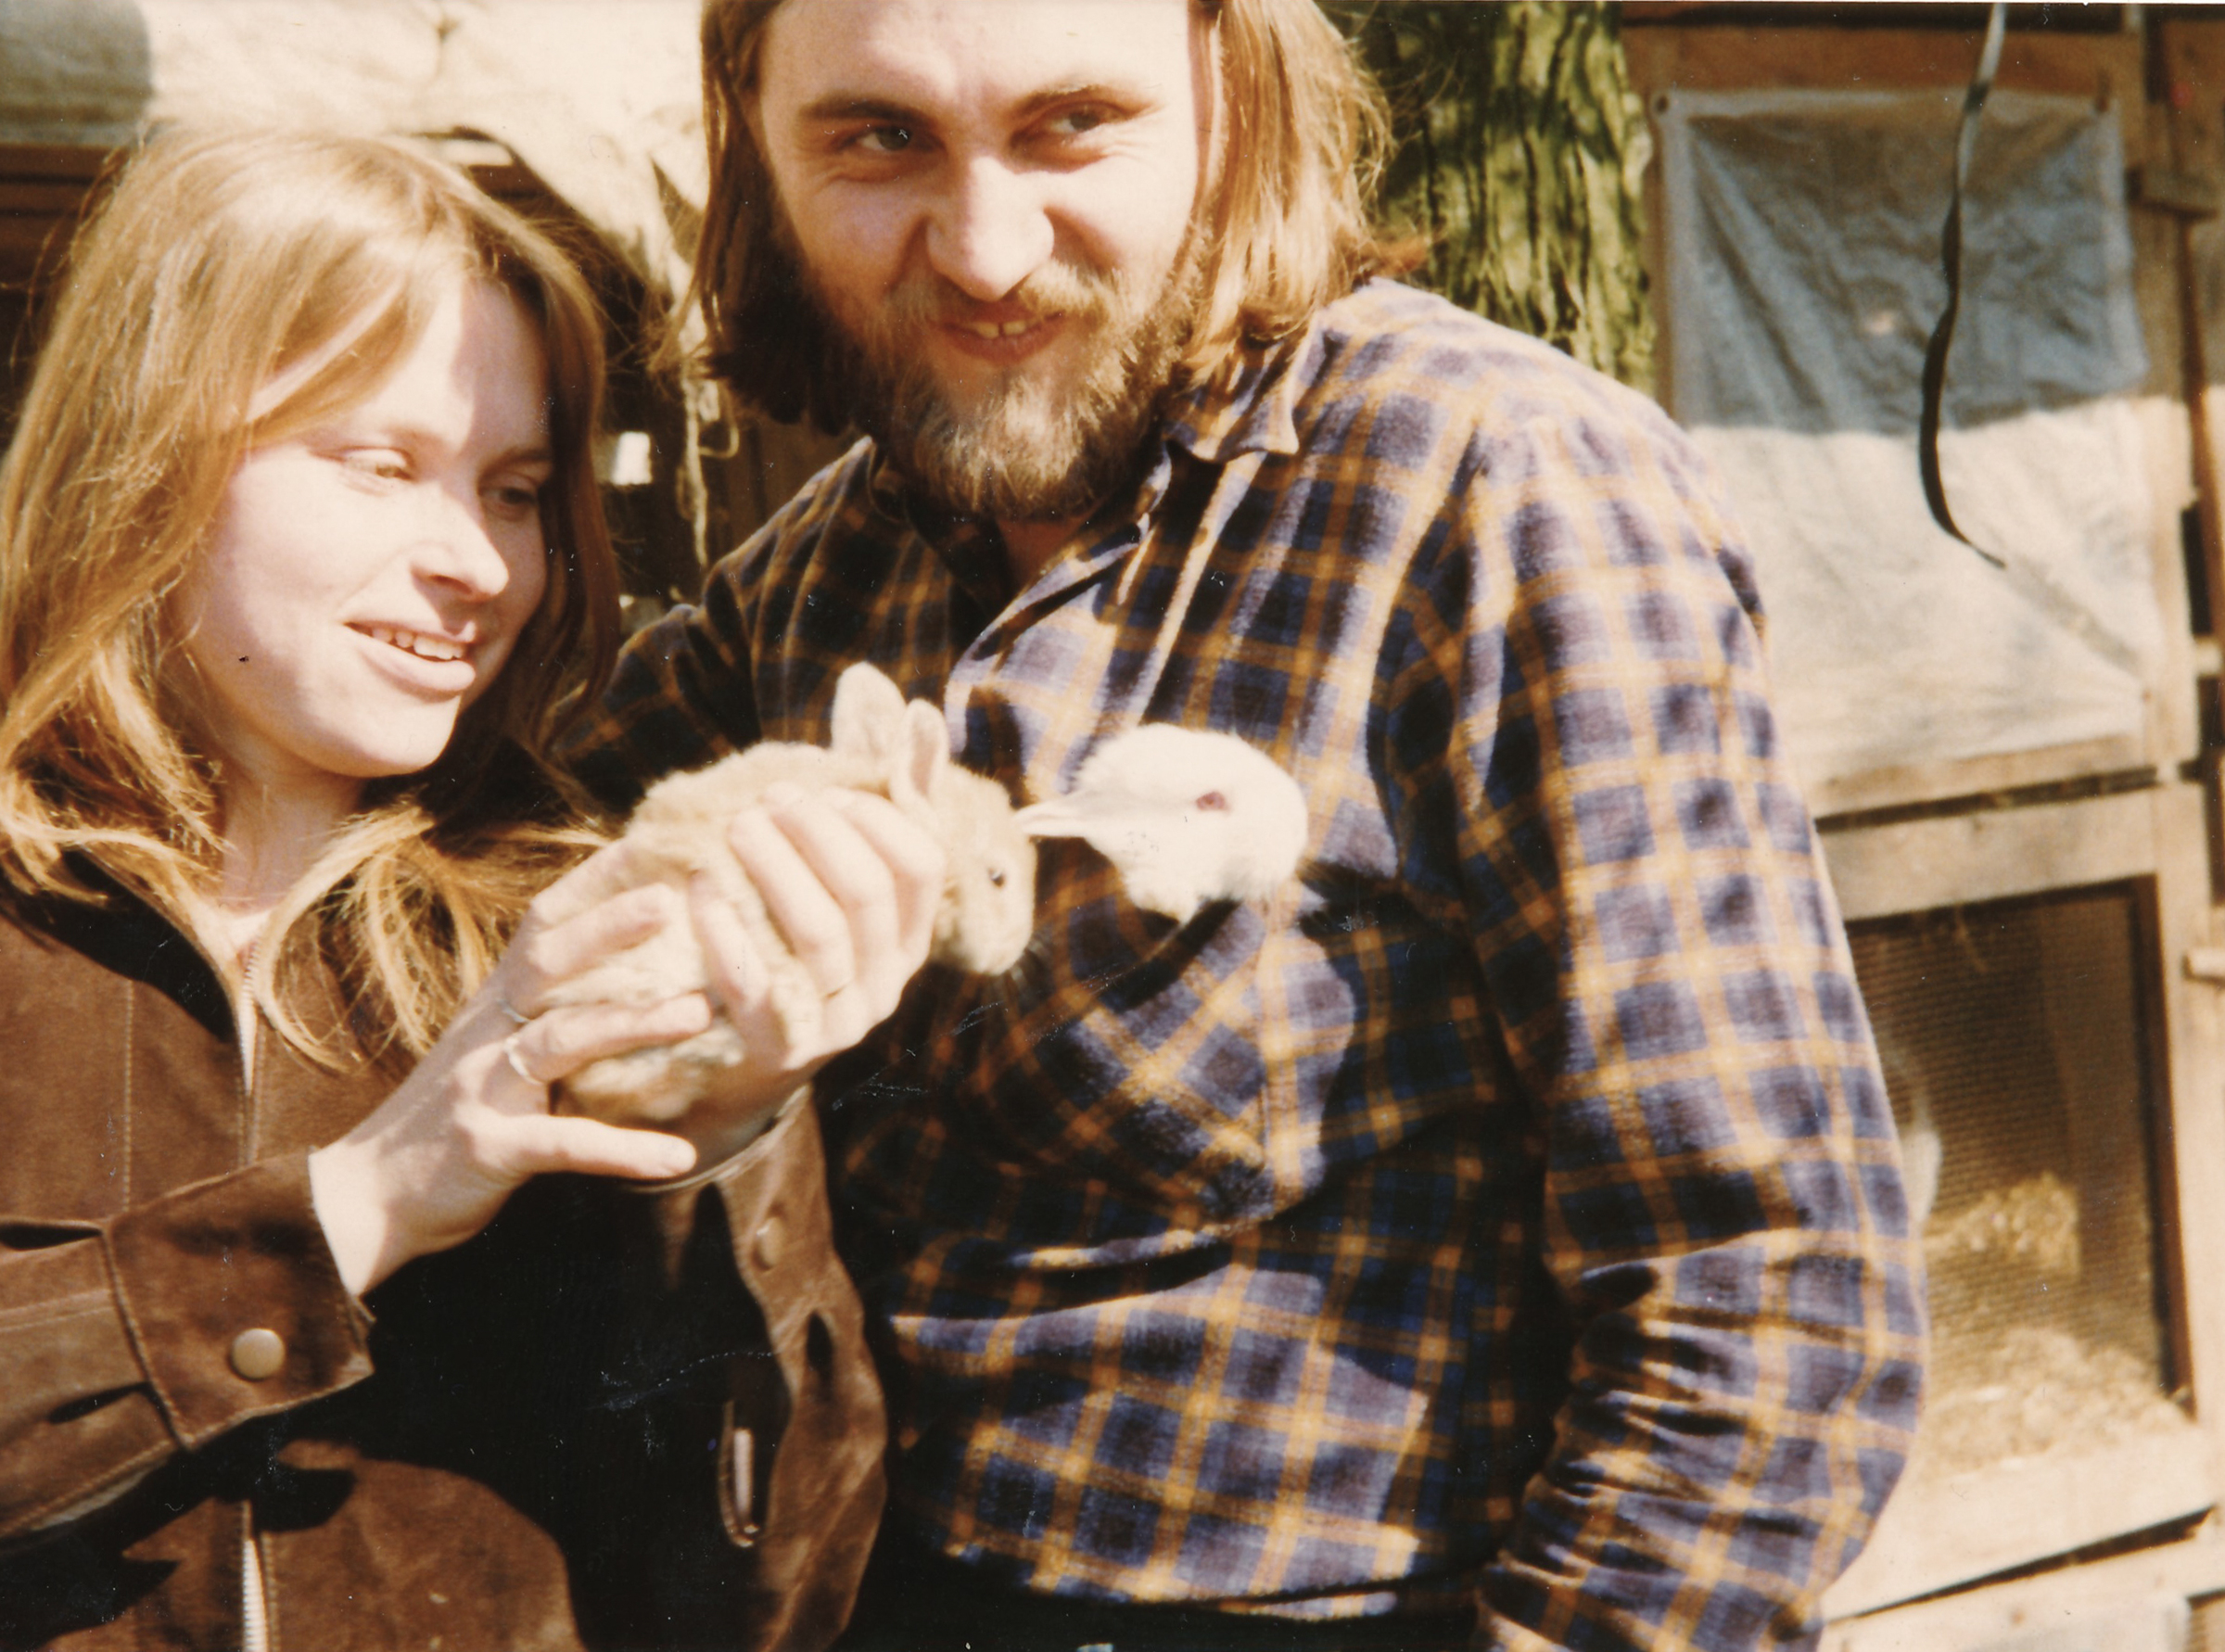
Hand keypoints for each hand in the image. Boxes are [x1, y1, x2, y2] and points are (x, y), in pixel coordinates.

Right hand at [308, 840, 715, 1296]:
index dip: (589, 883)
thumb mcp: (486, 1051)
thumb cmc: (443, 1119)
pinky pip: (565, 1144)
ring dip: (633, 1024)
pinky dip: (623, 1150)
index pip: (540, 926)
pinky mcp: (490, 1149)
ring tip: (699, 1013)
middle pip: (546, 964)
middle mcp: (484, 1034)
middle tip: (672, 900)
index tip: (646, 842)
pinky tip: (678, 1157)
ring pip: (561, 1041)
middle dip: (607, 927)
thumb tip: (610, 974)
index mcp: (492, 1006)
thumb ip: (538, 1012)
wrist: (364, 1199)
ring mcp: (483, 1088)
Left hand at [674, 783, 945, 1159]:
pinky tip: (699, 889)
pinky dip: (725, 929)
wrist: (750, 1055)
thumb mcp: (837, 886)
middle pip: (865, 892)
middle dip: (815, 833)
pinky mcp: (782, 1048)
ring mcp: (839, 1022)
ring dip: (773, 868)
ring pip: (817, 931)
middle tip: (768, 799)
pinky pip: (757, 982)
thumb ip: (871, 810)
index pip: (921, 867)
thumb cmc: (792, 943)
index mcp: (912, 940)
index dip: (874, 819)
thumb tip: (920, 715)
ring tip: (735, 828)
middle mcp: (887, 984)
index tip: (826, 793)